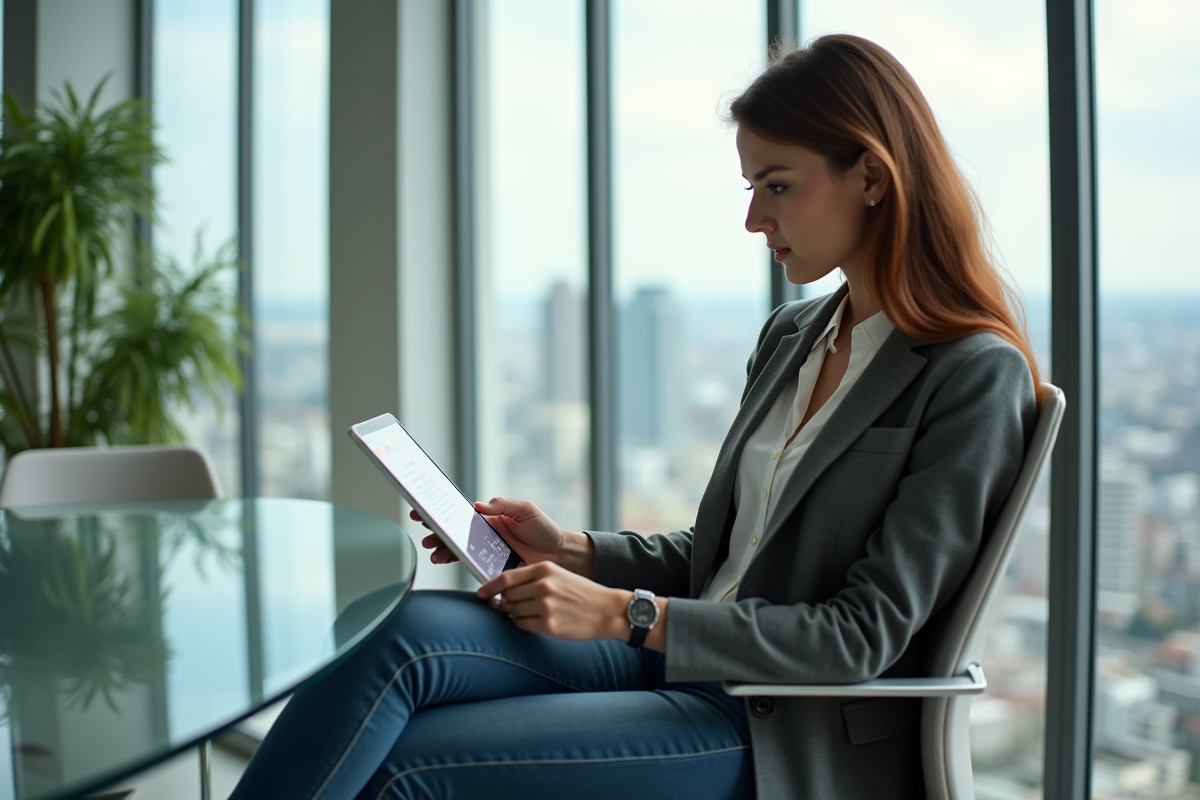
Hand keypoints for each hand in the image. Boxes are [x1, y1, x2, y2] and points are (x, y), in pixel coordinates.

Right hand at [417, 497, 594, 576]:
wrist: (559, 554)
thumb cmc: (544, 529)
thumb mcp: (526, 510)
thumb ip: (503, 506)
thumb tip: (479, 504)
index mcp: (490, 517)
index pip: (461, 513)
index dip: (442, 511)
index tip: (424, 509)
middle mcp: (484, 534)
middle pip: (454, 533)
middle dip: (437, 533)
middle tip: (425, 535)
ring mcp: (487, 551)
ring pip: (459, 549)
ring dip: (443, 550)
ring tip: (434, 553)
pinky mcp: (492, 566)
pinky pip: (471, 564)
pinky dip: (458, 563)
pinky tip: (448, 563)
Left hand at [476, 562, 628, 641]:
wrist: (606, 610)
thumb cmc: (581, 593)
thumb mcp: (558, 576)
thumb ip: (532, 579)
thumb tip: (503, 591)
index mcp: (544, 569)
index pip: (506, 578)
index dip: (490, 587)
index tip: (481, 594)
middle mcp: (543, 586)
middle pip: (507, 596)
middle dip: (505, 603)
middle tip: (511, 607)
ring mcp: (546, 606)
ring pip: (513, 611)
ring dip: (514, 614)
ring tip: (529, 614)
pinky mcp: (549, 625)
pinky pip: (522, 625)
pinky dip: (522, 624)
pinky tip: (534, 622)